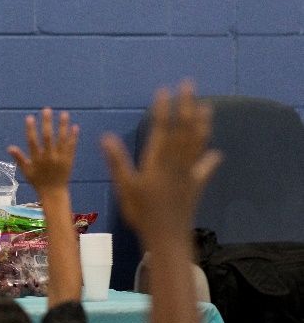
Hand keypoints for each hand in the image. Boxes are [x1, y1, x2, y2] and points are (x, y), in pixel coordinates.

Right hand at [7, 108, 78, 195]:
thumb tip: (9, 148)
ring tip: (64, 113)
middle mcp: (49, 157)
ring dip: (63, 126)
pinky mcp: (69, 160)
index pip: (32, 141)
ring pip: (62, 139)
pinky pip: (72, 147)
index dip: (30, 129)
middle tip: (47, 110)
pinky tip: (75, 127)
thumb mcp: (26, 171)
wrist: (54, 193)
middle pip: (48, 137)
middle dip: (47, 123)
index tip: (29, 117)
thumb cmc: (37, 181)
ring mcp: (60, 158)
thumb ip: (19, 159)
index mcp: (37, 159)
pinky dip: (73, 137)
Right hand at [101, 81, 221, 247]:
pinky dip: (210, 159)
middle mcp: (175, 163)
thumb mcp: (124, 187)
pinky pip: (204, 169)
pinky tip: (217, 153)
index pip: (161, 129)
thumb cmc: (141, 213)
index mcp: (157, 161)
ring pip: (196, 144)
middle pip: (183, 130)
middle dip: (186, 106)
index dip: (163, 109)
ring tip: (206, 108)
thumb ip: (117, 161)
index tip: (164, 91)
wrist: (167, 237)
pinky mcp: (195, 186)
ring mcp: (188, 174)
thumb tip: (105, 137)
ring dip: (201, 124)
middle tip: (189, 86)